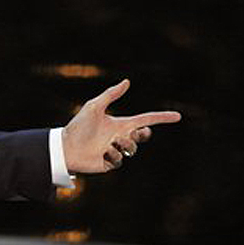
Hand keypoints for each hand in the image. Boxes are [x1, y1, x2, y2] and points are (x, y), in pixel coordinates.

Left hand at [62, 79, 180, 173]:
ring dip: (123, 143)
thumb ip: (111, 95)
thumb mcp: (94, 107)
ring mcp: (117, 150)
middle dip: (142, 134)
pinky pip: (120, 159)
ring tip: (109, 143)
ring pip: (133, 148)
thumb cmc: (78, 126)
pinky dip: (113, 154)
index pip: (146, 119)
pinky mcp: (110, 163)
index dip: (162, 118)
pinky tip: (102, 152)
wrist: (65, 147)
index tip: (177, 116)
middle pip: (144, 135)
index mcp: (121, 123)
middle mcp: (121, 136)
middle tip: (132, 132)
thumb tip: (127, 81)